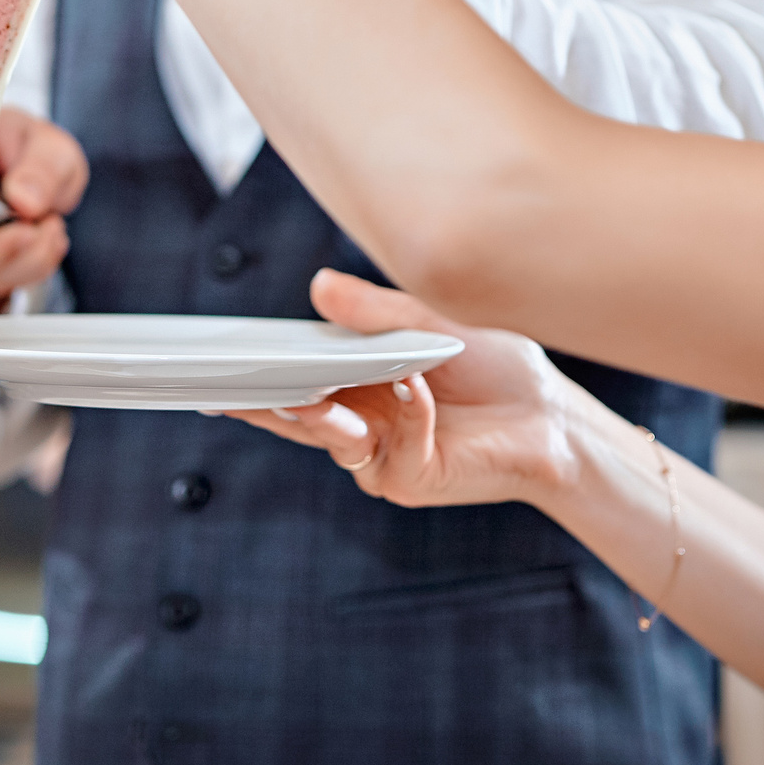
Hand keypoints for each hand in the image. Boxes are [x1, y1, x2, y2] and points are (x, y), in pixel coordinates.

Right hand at [219, 270, 580, 510]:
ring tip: (309, 396)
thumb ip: (376, 314)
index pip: (294, 381)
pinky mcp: (411, 478)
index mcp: (355, 385)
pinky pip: (395, 447)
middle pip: (297, 416)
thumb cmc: (493, 368)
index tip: (213, 369)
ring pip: (333, 439)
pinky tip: (416, 388)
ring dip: (321, 416)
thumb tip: (319, 286)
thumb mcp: (431, 324)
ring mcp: (381, 456)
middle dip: (264, 402)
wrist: (551, 416)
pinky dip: (407, 415)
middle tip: (232, 388)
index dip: (253, 377)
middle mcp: (360, 423)